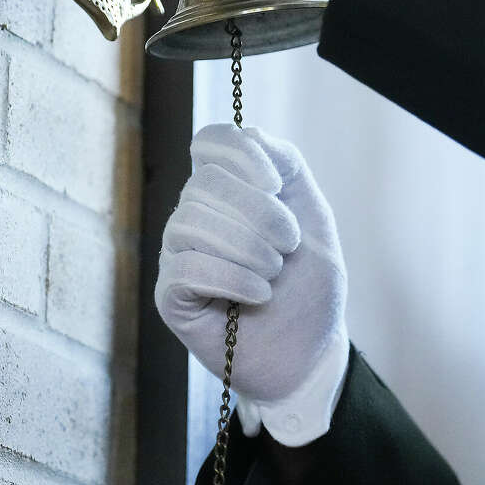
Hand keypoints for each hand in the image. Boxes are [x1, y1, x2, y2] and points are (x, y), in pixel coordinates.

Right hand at [154, 124, 348, 444]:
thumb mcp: (313, 211)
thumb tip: (247, 136)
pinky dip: (233, 278)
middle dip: (260, 212)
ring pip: (192, 222)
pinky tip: (259, 295)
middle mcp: (196, 213)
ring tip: (274, 274)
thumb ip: (286, 163)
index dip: (241, 154)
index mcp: (229, 188)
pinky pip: (186, 267)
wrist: (311, 349)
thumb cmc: (309, 282)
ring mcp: (178, 253)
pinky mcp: (171, 295)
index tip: (276, 184)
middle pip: (205, 182)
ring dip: (249, 249)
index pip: (210, 141)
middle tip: (289, 245)